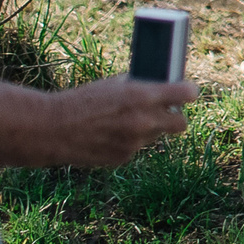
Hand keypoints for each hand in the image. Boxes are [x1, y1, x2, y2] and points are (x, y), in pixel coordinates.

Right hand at [0, 68, 196, 168]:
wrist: (53, 129)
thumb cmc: (82, 101)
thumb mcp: (113, 85)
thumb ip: (139, 87)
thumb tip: (160, 86)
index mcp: (142, 96)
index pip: (185, 94)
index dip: (190, 93)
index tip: (190, 93)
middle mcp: (143, 121)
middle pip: (180, 124)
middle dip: (177, 118)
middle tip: (169, 113)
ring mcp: (135, 143)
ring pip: (155, 136)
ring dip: (148, 130)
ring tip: (124, 122)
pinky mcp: (124, 158)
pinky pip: (136, 148)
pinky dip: (129, 142)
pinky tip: (110, 136)